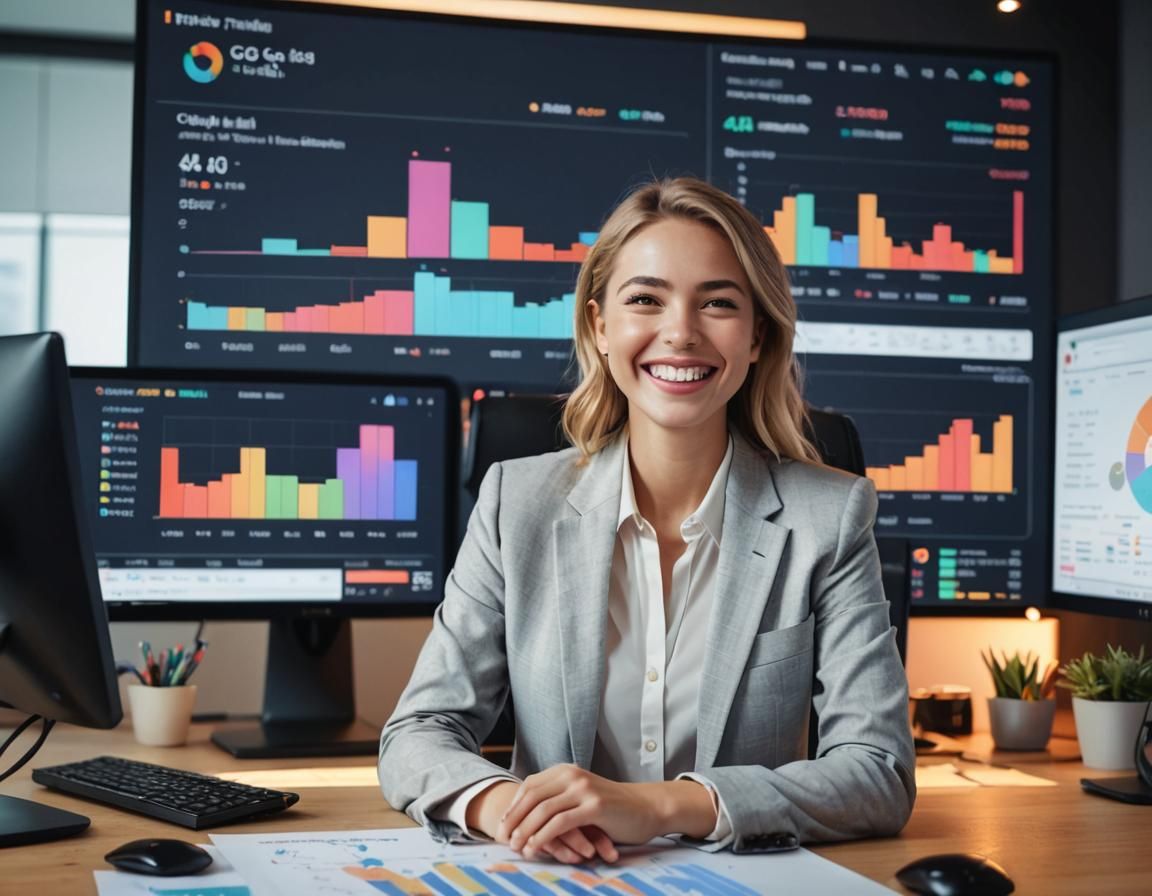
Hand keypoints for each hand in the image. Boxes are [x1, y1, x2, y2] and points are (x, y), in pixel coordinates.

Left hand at [467, 779, 617, 864]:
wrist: (646, 808)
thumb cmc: (613, 808)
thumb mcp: (582, 796)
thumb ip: (560, 798)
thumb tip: (528, 816)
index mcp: (567, 770)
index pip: (530, 785)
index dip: (513, 806)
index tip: (502, 825)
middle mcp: (573, 775)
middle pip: (532, 796)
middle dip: (514, 819)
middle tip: (502, 838)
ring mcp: (584, 789)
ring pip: (543, 810)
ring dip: (525, 830)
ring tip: (516, 846)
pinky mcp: (594, 807)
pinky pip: (560, 822)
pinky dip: (543, 836)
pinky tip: (535, 847)